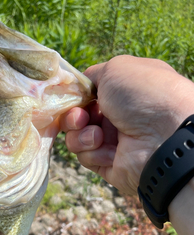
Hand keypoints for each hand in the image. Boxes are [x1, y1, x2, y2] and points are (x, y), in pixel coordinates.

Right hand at [61, 55, 193, 194]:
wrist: (164, 136)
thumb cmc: (142, 95)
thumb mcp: (116, 69)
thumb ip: (90, 76)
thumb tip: (77, 89)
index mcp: (123, 91)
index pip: (89, 94)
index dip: (76, 96)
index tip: (71, 97)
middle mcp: (118, 115)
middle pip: (78, 116)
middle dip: (73, 117)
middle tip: (80, 119)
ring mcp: (113, 141)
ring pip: (77, 138)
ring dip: (81, 136)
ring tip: (97, 136)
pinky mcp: (108, 165)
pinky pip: (86, 158)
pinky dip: (94, 153)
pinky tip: (111, 152)